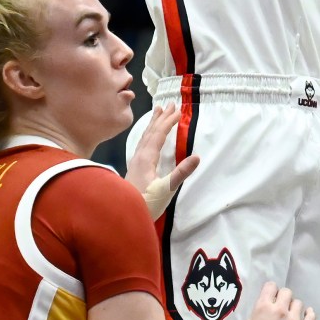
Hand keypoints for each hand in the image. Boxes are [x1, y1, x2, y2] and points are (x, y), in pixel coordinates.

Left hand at [127, 102, 201, 218]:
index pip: (158, 135)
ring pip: (144, 137)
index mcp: (146, 158)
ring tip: (158, 112)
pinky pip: (142, 144)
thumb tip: (197, 157)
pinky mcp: (134, 168)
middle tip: (170, 104)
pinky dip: (148, 134)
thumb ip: (181, 173)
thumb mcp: (166, 190)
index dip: (168, 122)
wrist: (123, 215)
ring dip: (153, 123)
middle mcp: (139, 156)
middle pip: (150, 132)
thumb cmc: (146, 203)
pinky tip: (149, 137)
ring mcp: (135, 162)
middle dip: (161, 118)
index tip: (178, 111)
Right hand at [234, 282, 316, 319]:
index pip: (270, 287)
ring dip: (294, 308)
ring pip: (299, 304)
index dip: (271, 291)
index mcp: (263, 307)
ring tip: (292, 317)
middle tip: (281, 308)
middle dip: (284, 298)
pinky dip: (309, 314)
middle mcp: (280, 310)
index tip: (271, 297)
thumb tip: (259, 318)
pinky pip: (311, 318)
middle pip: (287, 293)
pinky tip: (307, 315)